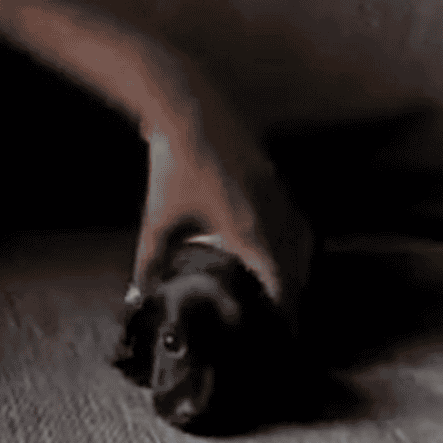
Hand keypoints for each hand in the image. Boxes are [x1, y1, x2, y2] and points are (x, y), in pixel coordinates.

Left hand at [128, 89, 312, 321]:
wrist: (187, 111)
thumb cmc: (175, 165)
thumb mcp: (159, 220)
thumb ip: (150, 262)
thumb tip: (139, 292)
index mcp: (249, 230)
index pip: (282, 281)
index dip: (287, 310)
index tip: (287, 331)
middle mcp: (271, 211)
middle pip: (300, 262)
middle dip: (296, 291)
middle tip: (286, 314)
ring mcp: (275, 188)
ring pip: (302, 236)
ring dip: (299, 262)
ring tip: (288, 282)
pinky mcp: (270, 171)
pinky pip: (295, 212)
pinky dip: (295, 233)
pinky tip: (277, 238)